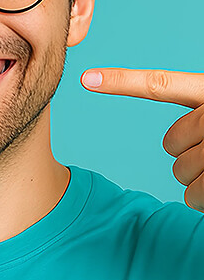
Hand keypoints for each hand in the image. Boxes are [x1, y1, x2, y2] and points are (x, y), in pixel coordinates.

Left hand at [80, 67, 203, 211]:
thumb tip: (173, 146)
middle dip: (187, 157)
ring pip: (180, 172)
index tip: (86, 79)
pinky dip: (203, 200)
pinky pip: (192, 194)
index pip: (161, 85)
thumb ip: (197, 124)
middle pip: (171, 143)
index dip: (122, 82)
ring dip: (198, 181)